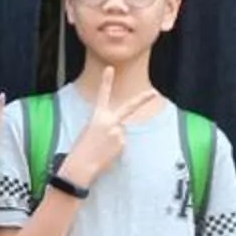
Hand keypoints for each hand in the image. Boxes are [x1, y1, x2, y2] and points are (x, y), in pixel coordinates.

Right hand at [56, 66, 155, 190]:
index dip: (106, 81)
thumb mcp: (89, 131)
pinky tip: (106, 154)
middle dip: (143, 99)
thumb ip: (104, 125)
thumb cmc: (81, 149)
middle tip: (154, 92)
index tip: (109, 69)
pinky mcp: (123, 144)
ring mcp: (118, 133)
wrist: (81, 166)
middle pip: (129, 107)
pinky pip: (121, 144)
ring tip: (101, 148)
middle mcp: (110, 122)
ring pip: (121, 133)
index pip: (102, 95)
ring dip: (113, 139)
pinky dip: (115, 148)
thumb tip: (118, 129)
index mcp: (97, 116)